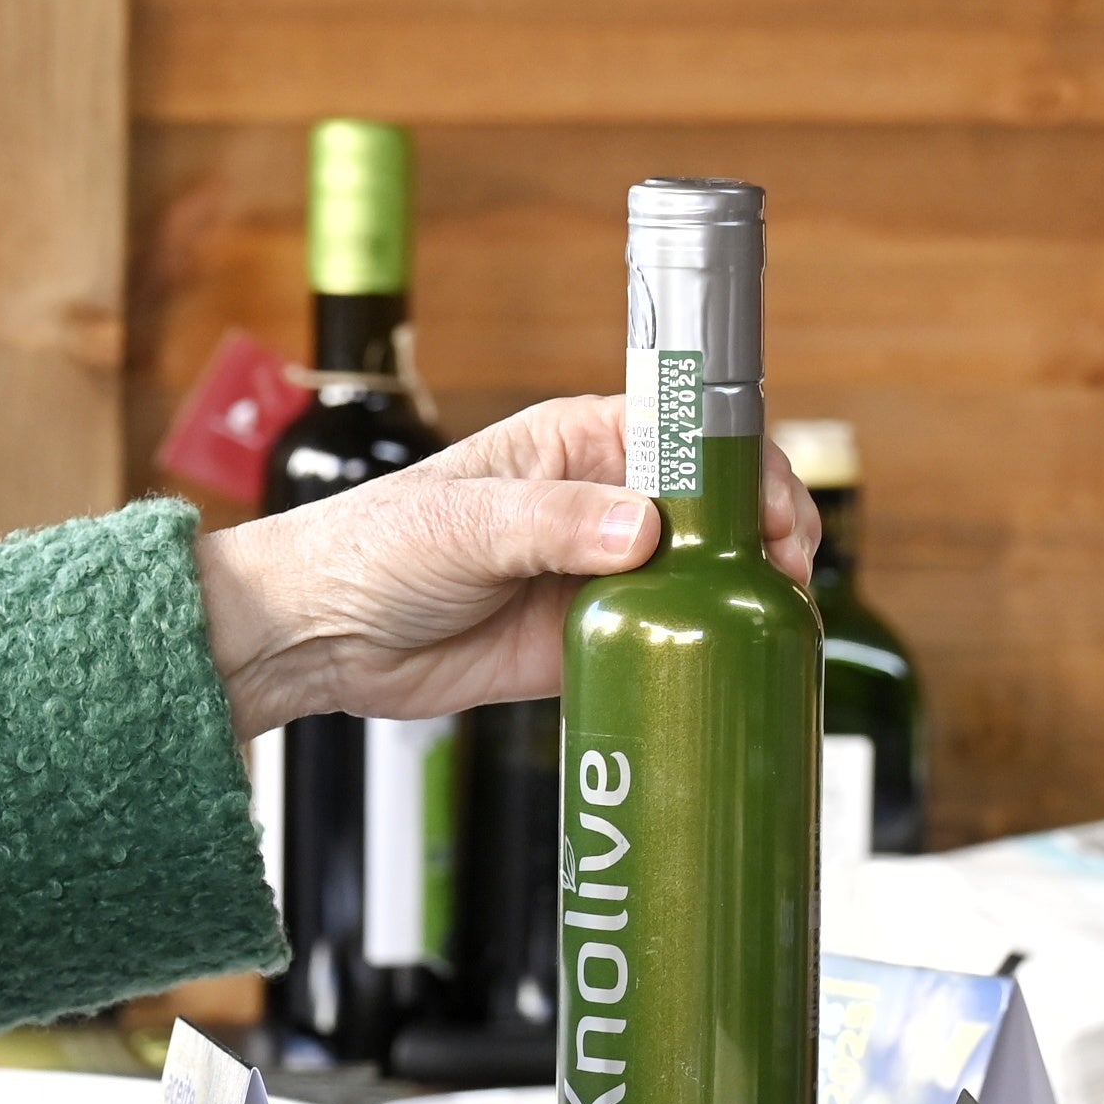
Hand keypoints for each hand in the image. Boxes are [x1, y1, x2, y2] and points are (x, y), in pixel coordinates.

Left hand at [196, 395, 818, 738]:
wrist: (321, 636)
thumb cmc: (371, 548)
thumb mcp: (464, 523)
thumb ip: (554, 523)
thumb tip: (642, 527)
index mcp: (579, 444)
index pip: (691, 436)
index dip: (745, 468)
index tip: (773, 513)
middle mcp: (602, 504)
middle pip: (715, 510)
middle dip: (762, 538)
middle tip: (782, 580)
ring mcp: (600, 575)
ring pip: (700, 580)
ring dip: (739, 601)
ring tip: (767, 629)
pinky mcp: (589, 641)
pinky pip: (664, 644)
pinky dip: (699, 654)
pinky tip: (725, 668)